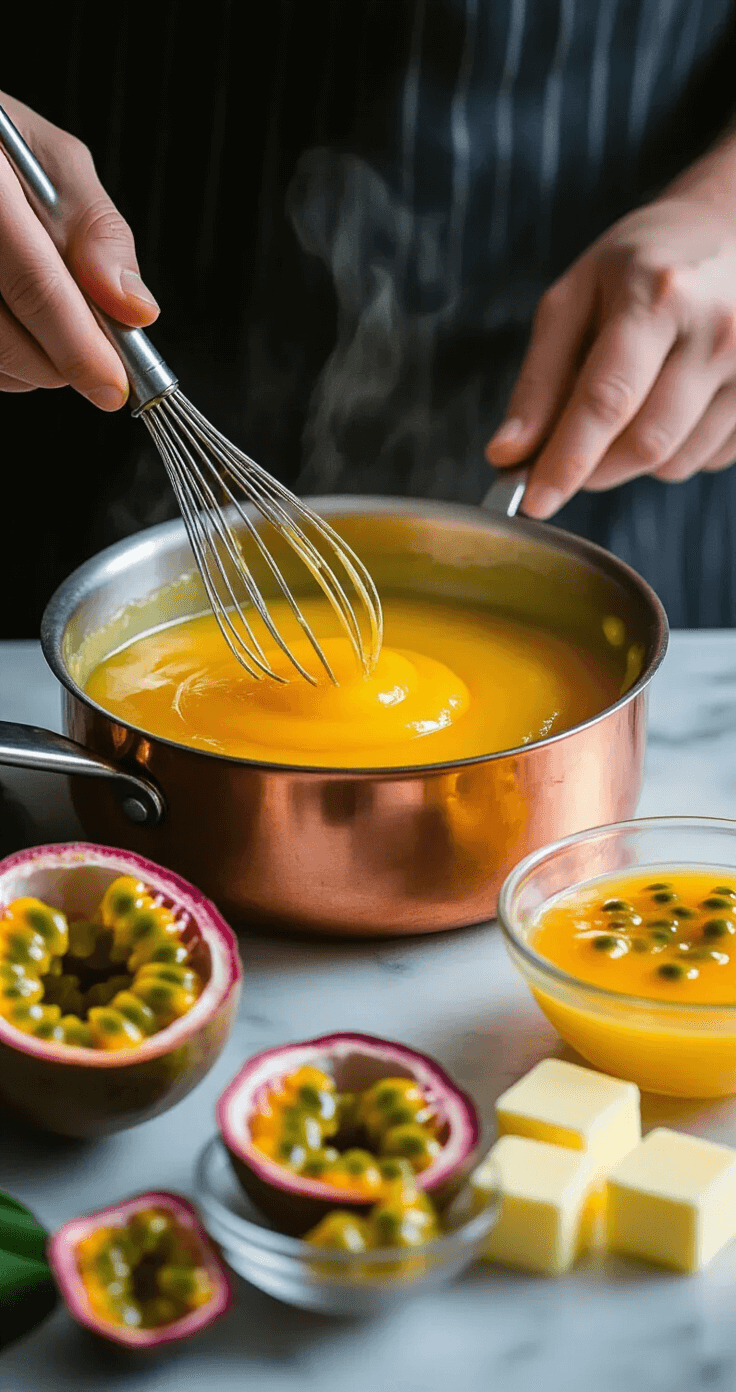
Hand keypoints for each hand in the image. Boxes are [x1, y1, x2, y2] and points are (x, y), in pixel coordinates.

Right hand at [0, 92, 157, 409]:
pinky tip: (10, 331)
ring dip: (27, 369)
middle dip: (58, 365)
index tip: (113, 385)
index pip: (33, 283)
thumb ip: (97, 231)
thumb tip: (135, 309)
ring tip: (48, 334)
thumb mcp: (52, 162)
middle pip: (2, 335)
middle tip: (94, 371)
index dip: (78, 346)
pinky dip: (0, 364)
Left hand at [485, 198, 735, 516]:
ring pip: (676, 462)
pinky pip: (709, 458)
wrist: (732, 226)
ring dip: (634, 459)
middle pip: (644, 444)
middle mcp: (716, 330)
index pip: (606, 401)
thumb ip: (539, 380)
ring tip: (630, 402)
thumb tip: (509, 454)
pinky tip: (671, 401)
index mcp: (657, 296)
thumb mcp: (574, 298)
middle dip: (595, 469)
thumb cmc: (641, 263)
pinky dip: (675, 449)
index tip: (534, 503)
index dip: (567, 461)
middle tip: (568, 455)